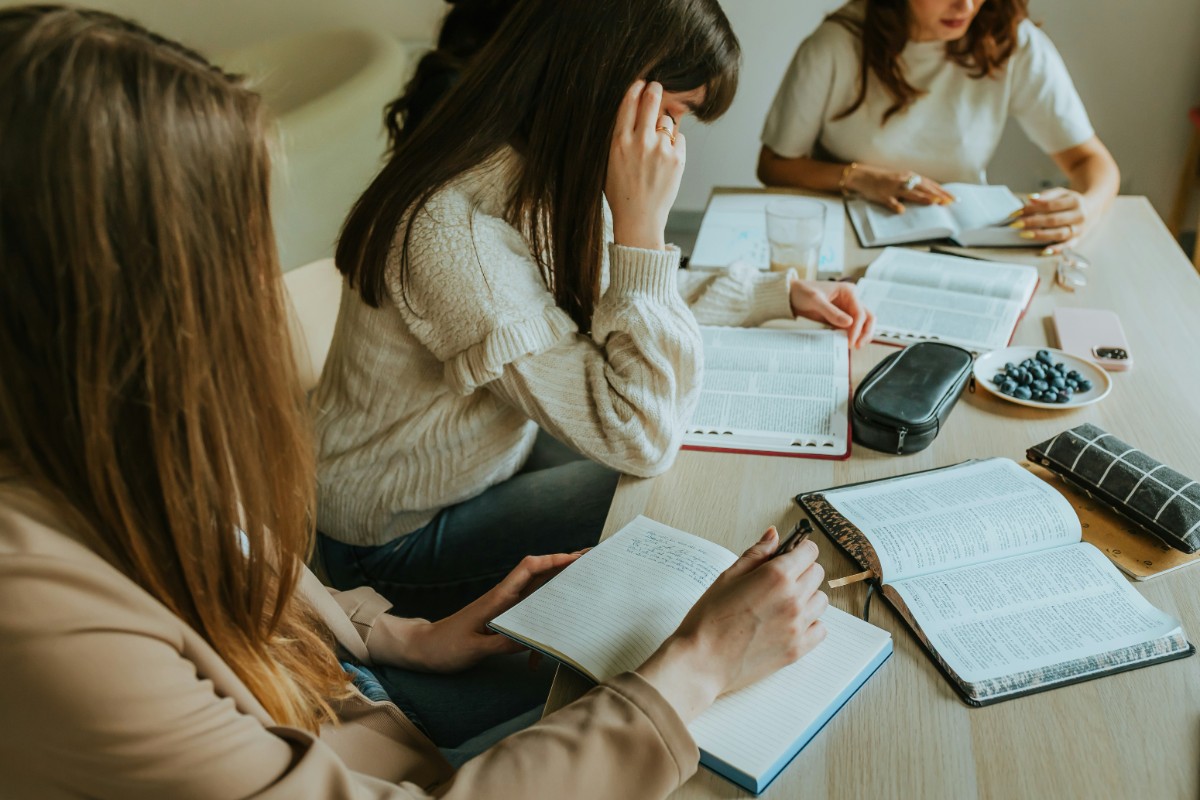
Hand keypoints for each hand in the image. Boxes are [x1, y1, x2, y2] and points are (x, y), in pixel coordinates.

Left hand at [371, 552, 582, 672]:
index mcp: (498, 598)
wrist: (423, 649)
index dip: (553, 560)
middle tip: (593, 567)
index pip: (528, 569)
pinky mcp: (503, 621)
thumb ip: (502, 643)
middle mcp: (505, 599)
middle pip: (540, 576)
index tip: (577, 557)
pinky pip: (529, 616)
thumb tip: (533, 640)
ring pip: (538, 596)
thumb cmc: (444, 647)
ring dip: (559, 594)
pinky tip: (546, 646)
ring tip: (583, 596)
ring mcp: (504, 609)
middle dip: (565, 570)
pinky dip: (542, 625)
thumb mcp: (473, 648)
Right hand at [606, 80, 685, 249]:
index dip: (635, 89)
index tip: (640, 83)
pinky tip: (665, 160)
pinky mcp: (677, 158)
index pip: (628, 104)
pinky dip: (674, 145)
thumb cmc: (621, 192)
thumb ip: (620, 139)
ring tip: (657, 144)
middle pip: (651, 101)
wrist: (639, 218)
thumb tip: (633, 114)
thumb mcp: (609, 163)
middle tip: (656, 86)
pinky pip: (678, 139)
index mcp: (618, 142)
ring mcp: (660, 150)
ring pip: (667, 121)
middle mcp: (640, 142)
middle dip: (655, 90)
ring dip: (663, 126)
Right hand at [636, 527, 827, 722]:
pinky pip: (820, 629)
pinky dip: (810, 624)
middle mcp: (793, 598)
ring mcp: (798, 625)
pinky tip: (789, 623)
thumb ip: (756, 554)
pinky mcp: (798, 649)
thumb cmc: (709, 620)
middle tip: (780, 580)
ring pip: (821, 600)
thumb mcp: (728, 577)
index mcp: (776, 576)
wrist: (702, 662)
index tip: (790, 554)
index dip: (799, 550)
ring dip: (807, 597)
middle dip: (802, 571)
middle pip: (817, 573)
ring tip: (782, 604)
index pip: (809, 551)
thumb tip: (774, 535)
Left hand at [790, 279, 873, 347]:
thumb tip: (849, 323)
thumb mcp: (815, 300)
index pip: (860, 312)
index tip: (851, 340)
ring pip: (862, 323)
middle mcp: (851, 300)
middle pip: (867, 317)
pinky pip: (851, 328)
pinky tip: (846, 343)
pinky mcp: (840, 317)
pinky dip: (851, 335)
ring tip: (854, 346)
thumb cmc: (803, 292)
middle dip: (865, 332)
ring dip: (861, 335)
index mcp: (848, 292)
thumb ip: (831, 312)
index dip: (857, 328)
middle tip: (857, 345)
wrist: (791, 295)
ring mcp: (846, 309)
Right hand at [844, 163, 955, 212]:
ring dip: (923, 197)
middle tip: (949, 202)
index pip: (930, 184)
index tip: (953, 198)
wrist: (863, 176)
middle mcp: (904, 180)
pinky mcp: (882, 195)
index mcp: (909, 176)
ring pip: (911, 193)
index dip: (942, 190)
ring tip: (934, 202)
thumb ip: (914, 186)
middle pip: (924, 187)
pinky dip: (896, 206)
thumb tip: (930, 194)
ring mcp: (893, 188)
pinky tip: (902, 211)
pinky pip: (890, 201)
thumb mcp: (901, 179)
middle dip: (937, 194)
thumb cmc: (883, 179)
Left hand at [1014, 187, 1088, 254]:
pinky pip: (1067, 246)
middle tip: (1016, 224)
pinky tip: (1044, 251)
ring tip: (1024, 234)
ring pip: (1059, 233)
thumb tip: (1030, 199)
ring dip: (1040, 235)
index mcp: (1075, 201)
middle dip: (1032, 222)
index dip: (1032, 209)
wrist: (1091, 210)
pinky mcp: (1078, 240)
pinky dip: (1056, 249)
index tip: (1017, 212)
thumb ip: (1046, 195)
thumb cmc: (1070, 202)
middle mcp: (1079, 216)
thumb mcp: (1061, 193)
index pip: (1050, 205)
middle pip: (1053, 220)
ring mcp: (1079, 229)